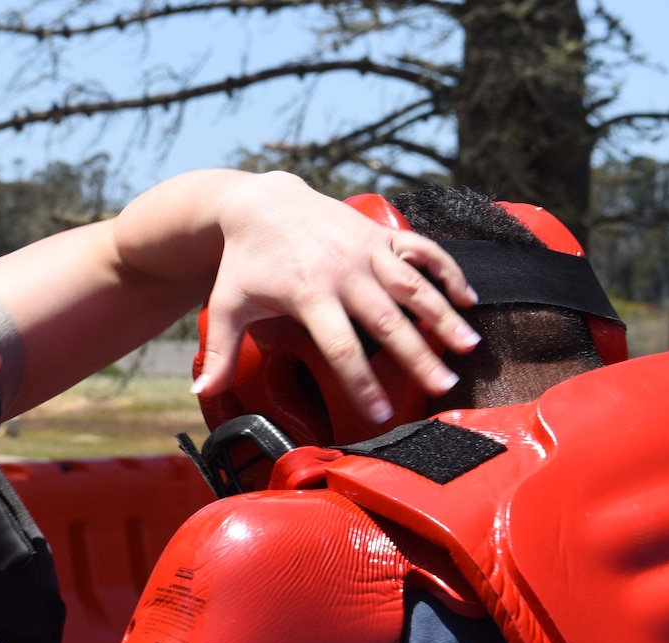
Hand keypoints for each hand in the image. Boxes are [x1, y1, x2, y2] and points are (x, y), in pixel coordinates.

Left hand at [195, 172, 479, 421]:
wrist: (262, 202)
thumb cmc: (245, 261)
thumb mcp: (226, 305)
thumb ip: (220, 352)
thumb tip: (199, 392)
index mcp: (309, 294)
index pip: (341, 347)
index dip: (362, 382)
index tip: (380, 414)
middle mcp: (344, 271)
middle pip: (388, 321)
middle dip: (418, 355)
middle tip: (443, 387)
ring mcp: (367, 250)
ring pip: (414, 285)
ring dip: (444, 315)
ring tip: (470, 348)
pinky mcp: (381, 234)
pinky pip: (422, 251)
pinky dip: (447, 272)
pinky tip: (470, 299)